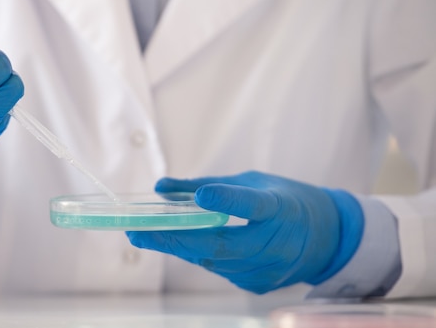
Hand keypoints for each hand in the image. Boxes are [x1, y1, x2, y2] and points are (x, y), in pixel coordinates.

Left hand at [127, 171, 363, 293]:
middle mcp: (277, 245)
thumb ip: (212, 185)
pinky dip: (195, 254)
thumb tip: (162, 188)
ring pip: (213, 261)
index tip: (202, 195)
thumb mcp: (257, 182)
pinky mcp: (258, 285)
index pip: (255, 205)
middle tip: (138, 230)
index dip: (228, 200)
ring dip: (177, 247)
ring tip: (145, 234)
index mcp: (282, 209)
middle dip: (174, 238)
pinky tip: (176, 243)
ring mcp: (267, 271)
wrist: (329, 241)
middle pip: (221, 245)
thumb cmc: (288, 203)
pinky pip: (219, 269)